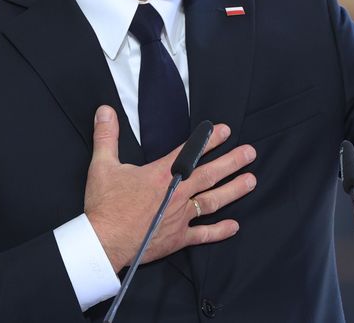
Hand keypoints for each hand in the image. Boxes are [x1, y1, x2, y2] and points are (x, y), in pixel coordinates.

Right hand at [83, 105, 257, 271]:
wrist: (103, 242)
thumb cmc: (104, 206)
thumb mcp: (102, 165)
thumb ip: (106, 135)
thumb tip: (105, 110)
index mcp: (161, 175)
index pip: (190, 151)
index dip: (209, 139)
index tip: (225, 130)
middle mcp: (176, 193)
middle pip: (210, 174)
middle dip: (232, 161)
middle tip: (250, 153)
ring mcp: (180, 216)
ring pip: (213, 200)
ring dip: (234, 190)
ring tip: (251, 181)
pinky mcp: (178, 237)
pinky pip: (203, 234)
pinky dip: (219, 231)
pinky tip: (234, 226)